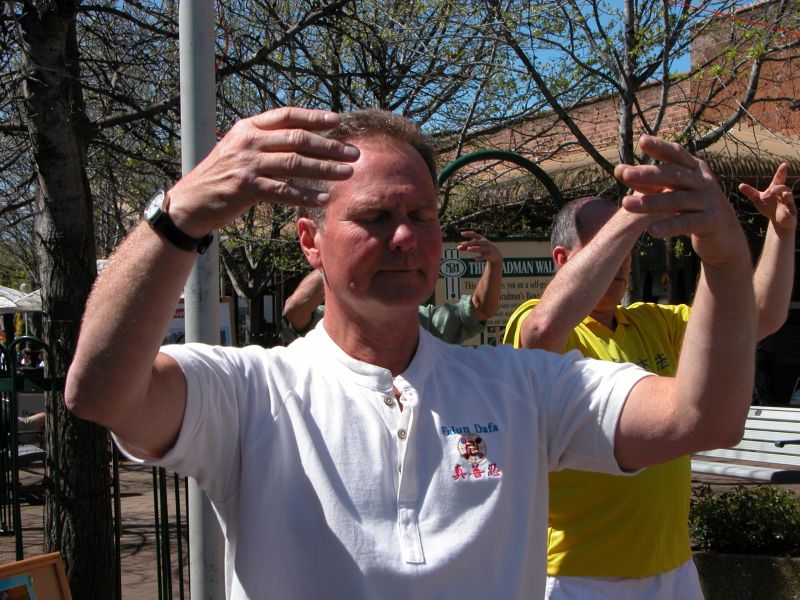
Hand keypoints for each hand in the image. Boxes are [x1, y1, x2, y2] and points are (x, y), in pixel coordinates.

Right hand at [166, 107, 359, 237]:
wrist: (191, 200)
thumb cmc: (220, 176)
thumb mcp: (239, 149)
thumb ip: (265, 142)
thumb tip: (301, 139)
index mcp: (248, 127)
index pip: (287, 115)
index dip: (314, 117)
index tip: (338, 121)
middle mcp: (249, 141)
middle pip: (297, 139)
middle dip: (329, 146)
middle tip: (353, 153)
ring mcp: (248, 164)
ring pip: (295, 164)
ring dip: (325, 169)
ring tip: (347, 173)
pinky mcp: (246, 188)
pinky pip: (283, 190)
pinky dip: (305, 194)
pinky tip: (323, 197)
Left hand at [457, 231, 501, 264]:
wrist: (496, 254)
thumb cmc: (483, 248)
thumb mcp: (476, 246)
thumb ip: (467, 247)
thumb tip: (458, 247)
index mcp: (481, 238)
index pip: (474, 234)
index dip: (468, 233)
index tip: (461, 233)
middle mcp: (484, 242)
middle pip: (476, 242)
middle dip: (469, 243)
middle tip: (462, 244)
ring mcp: (487, 248)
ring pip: (480, 248)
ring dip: (474, 248)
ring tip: (468, 249)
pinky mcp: (489, 255)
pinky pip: (484, 256)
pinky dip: (480, 257)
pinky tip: (475, 259)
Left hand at [614, 135, 746, 267]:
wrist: (725, 236)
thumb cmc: (692, 209)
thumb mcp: (674, 192)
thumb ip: (649, 182)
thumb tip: (619, 170)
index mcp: (695, 169)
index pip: (676, 154)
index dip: (660, 147)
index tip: (642, 141)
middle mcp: (703, 181)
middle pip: (673, 175)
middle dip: (647, 174)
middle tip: (625, 174)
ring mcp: (709, 201)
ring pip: (676, 200)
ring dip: (650, 202)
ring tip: (625, 204)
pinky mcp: (710, 222)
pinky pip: (686, 223)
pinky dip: (668, 226)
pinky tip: (651, 230)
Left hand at [738, 163, 796, 230]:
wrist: (776, 219)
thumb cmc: (768, 207)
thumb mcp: (758, 199)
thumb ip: (750, 192)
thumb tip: (740, 185)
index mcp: (775, 189)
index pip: (778, 179)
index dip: (781, 172)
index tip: (784, 164)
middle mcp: (783, 193)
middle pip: (783, 187)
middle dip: (778, 188)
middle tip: (772, 190)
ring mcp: (788, 202)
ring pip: (789, 196)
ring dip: (787, 196)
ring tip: (784, 195)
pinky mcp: (791, 211)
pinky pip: (792, 209)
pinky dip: (792, 210)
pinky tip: (791, 212)